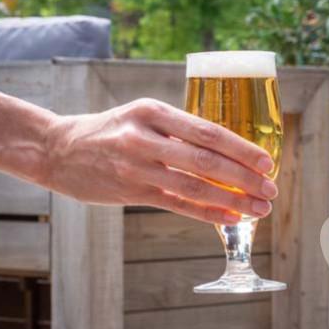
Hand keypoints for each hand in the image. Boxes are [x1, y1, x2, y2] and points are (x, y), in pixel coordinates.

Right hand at [43, 98, 277, 223]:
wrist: (57, 149)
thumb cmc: (110, 131)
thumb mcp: (142, 116)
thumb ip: (179, 130)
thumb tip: (230, 150)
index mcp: (152, 111)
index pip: (207, 131)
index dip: (241, 148)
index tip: (267, 162)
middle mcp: (144, 137)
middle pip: (206, 160)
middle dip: (244, 177)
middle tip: (271, 189)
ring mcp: (136, 166)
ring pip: (194, 186)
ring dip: (232, 200)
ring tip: (259, 208)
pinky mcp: (129, 192)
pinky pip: (177, 205)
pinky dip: (208, 213)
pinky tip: (231, 218)